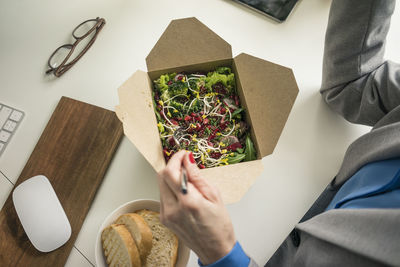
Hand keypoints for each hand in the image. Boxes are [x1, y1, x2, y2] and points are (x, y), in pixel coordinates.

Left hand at [157, 150, 235, 264]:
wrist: (215, 250)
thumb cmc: (219, 227)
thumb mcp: (214, 196)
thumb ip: (197, 177)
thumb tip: (187, 161)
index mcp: (188, 202)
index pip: (171, 172)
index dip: (175, 159)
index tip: (183, 154)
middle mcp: (173, 209)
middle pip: (161, 176)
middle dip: (172, 166)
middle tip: (184, 164)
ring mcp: (166, 215)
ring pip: (161, 185)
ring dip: (172, 177)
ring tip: (188, 181)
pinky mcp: (164, 219)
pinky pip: (163, 196)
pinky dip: (171, 189)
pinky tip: (184, 193)